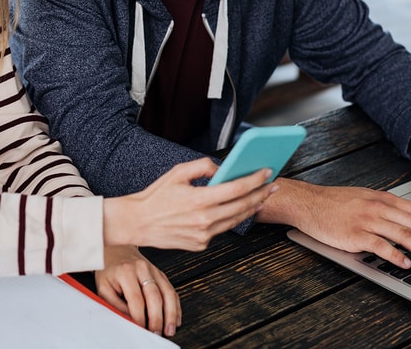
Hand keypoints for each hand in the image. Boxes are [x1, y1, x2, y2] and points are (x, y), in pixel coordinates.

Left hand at [94, 246, 180, 336]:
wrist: (116, 250)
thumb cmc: (109, 270)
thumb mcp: (103, 287)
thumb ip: (115, 304)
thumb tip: (129, 319)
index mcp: (126, 272)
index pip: (136, 299)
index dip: (140, 317)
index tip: (140, 329)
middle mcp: (142, 269)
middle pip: (154, 296)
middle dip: (157, 318)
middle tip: (156, 333)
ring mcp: (153, 270)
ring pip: (167, 293)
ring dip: (171, 314)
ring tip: (170, 329)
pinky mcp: (160, 273)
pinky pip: (171, 290)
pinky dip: (175, 306)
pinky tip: (176, 318)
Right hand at [103, 157, 276, 250]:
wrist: (137, 223)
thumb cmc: (155, 196)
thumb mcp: (177, 172)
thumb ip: (203, 166)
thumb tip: (222, 168)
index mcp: (199, 199)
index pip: (236, 188)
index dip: (255, 179)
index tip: (267, 172)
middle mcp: (204, 219)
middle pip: (242, 206)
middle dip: (261, 194)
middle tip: (272, 185)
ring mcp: (204, 235)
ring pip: (236, 220)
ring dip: (251, 208)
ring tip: (261, 197)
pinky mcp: (200, 244)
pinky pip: (221, 230)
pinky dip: (231, 219)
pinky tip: (238, 210)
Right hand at [261, 179, 410, 269]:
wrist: (308, 202)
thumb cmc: (334, 203)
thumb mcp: (365, 198)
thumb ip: (388, 210)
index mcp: (384, 198)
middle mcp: (379, 207)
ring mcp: (367, 220)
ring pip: (405, 235)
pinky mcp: (355, 234)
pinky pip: (381, 246)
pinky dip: (397, 256)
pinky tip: (407, 264)